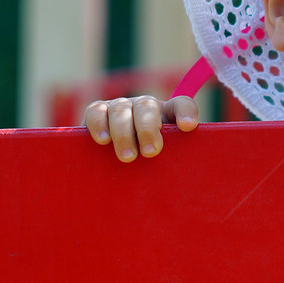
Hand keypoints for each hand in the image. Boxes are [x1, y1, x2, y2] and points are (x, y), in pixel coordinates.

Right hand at [84, 95, 198, 161]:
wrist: (112, 162)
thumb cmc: (147, 163)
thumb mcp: (163, 159)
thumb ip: (173, 159)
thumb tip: (181, 177)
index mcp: (167, 113)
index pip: (181, 105)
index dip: (186, 112)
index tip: (188, 127)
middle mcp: (144, 106)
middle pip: (147, 106)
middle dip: (148, 129)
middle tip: (151, 152)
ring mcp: (121, 106)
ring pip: (121, 109)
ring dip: (124, 132)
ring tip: (128, 157)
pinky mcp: (97, 111)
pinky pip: (95, 111)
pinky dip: (99, 124)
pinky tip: (103, 141)